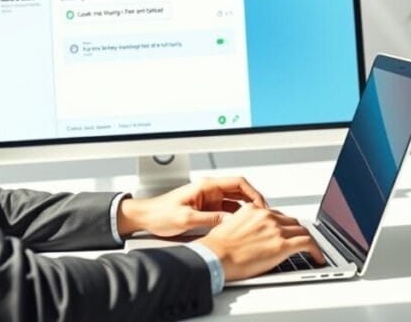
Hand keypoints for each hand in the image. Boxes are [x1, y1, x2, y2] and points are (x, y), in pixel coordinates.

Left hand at [117, 177, 266, 237]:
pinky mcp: (207, 209)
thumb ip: (209, 219)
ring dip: (246, 211)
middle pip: (241, 191)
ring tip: (255, 223)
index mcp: (206, 186)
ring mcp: (210, 199)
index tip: (261, 206)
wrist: (146, 216)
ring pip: (236, 202)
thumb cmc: (160, 213)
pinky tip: (240, 227)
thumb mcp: (186, 218)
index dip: (254, 193)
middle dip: (254, 202)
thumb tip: (229, 221)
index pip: (238, 182)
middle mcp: (210, 190)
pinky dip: (236, 217)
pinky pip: (227, 211)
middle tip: (263, 216)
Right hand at [197, 204, 324, 280]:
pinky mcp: (282, 244)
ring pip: (302, 230)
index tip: (286, 232)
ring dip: (308, 240)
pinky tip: (317, 258)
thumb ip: (245, 225)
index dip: (284, 225)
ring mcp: (275, 229)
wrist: (214, 256)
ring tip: (312, 250)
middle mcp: (266, 215)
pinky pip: (307, 243)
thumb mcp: (229, 226)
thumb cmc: (216, 247)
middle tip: (300, 241)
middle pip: (291, 221)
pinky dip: (316, 250)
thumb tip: (252, 236)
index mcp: (253, 210)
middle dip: (296, 231)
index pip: (276, 215)